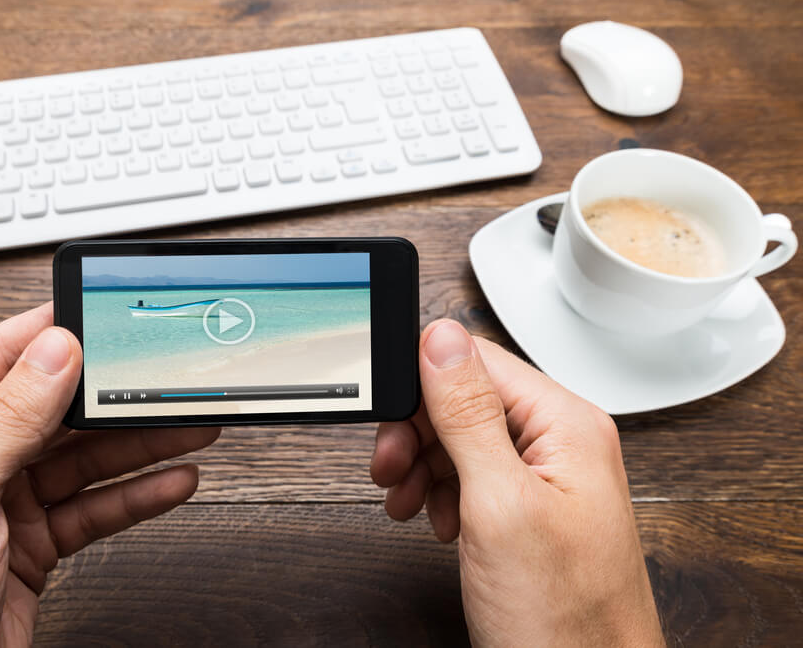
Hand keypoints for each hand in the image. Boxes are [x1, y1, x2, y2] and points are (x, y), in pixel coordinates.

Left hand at [0, 302, 218, 645]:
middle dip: (113, 397)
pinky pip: (89, 511)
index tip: (107, 316)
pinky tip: (170, 482)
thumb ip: (7, 420)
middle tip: (167, 381)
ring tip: (190, 427)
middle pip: (50, 411)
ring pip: (80, 461)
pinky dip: (132, 498)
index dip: (52, 334)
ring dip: (137, 446)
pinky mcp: (25, 550)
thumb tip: (54, 349)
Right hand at [370, 319, 662, 646]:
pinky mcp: (529, 510)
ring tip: (408, 502)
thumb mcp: (499, 505)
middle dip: (418, 433)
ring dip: (424, 465)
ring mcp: (547, 478)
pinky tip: (436, 520)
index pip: (478, 361)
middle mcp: (561, 442)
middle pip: (466, 399)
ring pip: (463, 439)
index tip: (388, 423)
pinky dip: (442, 493)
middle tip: (390, 471)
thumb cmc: (563, 617)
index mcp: (566, 424)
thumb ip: (468, 415)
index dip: (422, 386)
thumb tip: (440, 338)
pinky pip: (473, 476)